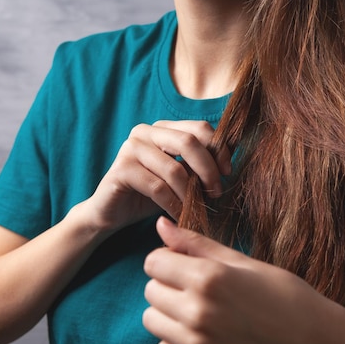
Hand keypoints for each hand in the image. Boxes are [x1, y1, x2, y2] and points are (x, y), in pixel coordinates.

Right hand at [78, 120, 230, 233]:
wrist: (112, 213)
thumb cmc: (150, 195)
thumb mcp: (181, 176)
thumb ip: (200, 162)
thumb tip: (232, 151)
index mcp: (162, 127)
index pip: (199, 128)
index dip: (219, 149)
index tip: (228, 173)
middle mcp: (145, 131)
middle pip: (189, 142)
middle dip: (208, 170)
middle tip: (216, 192)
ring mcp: (130, 148)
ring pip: (174, 169)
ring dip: (191, 194)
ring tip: (197, 209)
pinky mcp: (121, 170)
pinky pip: (157, 188)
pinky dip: (173, 205)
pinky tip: (179, 216)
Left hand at [143, 217, 343, 343]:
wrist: (313, 341)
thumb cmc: (282, 292)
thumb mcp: (240, 261)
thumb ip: (195, 244)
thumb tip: (160, 225)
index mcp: (208, 278)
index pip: (153, 262)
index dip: (167, 259)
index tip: (186, 264)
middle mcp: (198, 312)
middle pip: (150, 291)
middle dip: (167, 284)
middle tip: (197, 287)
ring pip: (152, 321)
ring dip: (168, 313)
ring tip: (198, 310)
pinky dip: (175, 342)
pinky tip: (201, 334)